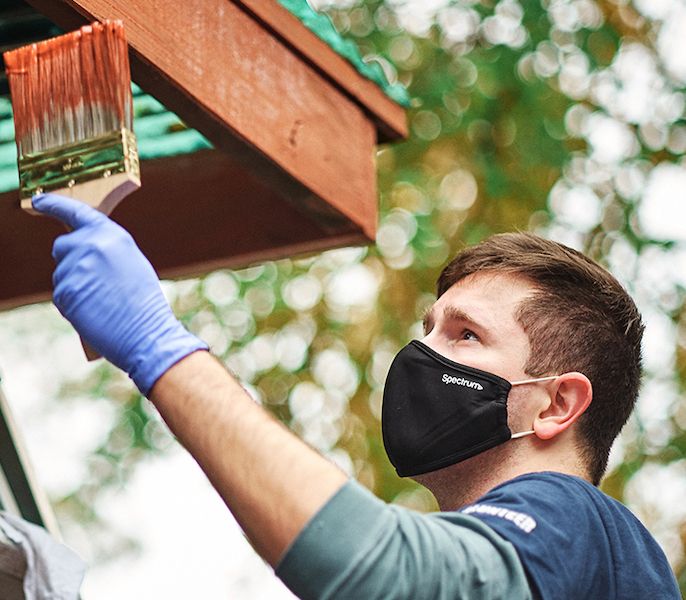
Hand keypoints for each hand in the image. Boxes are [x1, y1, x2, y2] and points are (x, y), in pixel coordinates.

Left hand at [32, 193, 207, 394]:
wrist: (146, 332)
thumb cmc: (144, 303)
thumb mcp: (131, 263)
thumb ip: (105, 250)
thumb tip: (81, 250)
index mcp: (112, 235)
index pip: (75, 212)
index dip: (53, 203)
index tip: (38, 199)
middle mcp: (91, 245)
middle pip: (62, 245)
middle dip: (71, 260)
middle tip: (93, 281)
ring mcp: (75, 268)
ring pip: (61, 272)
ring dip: (74, 285)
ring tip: (102, 301)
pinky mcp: (64, 291)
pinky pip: (61, 293)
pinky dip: (73, 303)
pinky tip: (94, 311)